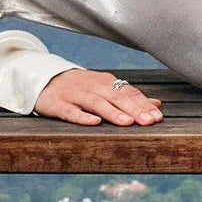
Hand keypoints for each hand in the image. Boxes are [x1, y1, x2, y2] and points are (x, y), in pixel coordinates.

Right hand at [34, 69, 164, 125]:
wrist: (44, 79)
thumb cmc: (80, 87)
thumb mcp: (105, 88)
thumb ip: (130, 97)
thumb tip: (156, 104)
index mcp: (105, 82)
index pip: (128, 92)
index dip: (143, 104)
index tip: (157, 117)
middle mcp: (92, 86)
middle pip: (115, 97)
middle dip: (133, 109)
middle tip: (149, 121)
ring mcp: (74, 94)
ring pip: (96, 103)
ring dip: (112, 112)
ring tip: (127, 122)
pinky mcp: (58, 104)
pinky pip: (70, 111)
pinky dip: (82, 116)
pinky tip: (94, 122)